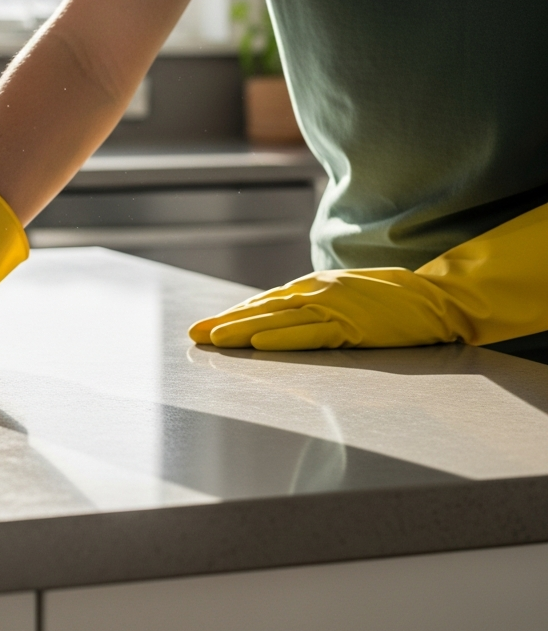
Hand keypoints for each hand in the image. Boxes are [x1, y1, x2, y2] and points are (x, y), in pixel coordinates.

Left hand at [188, 268, 465, 349]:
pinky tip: (258, 342)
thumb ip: (313, 309)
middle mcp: (317, 293)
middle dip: (225, 323)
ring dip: (242, 330)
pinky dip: (282, 338)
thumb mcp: (344, 298)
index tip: (206, 327)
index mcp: (314, 288)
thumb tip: (282, 322)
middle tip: (194, 334)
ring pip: (277, 320)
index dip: (233, 315)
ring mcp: (333, 308)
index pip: (264, 304)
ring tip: (214, 340)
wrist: (436, 298)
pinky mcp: (351, 326)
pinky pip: (309, 334)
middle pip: (261, 309)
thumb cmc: (391, 302)